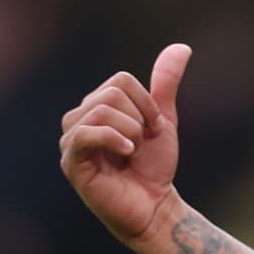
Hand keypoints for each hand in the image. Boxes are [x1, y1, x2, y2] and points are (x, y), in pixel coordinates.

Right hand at [59, 44, 191, 245]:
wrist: (155, 206)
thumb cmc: (154, 167)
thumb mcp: (163, 119)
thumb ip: (165, 84)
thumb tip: (181, 46)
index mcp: (96, 106)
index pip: (120, 80)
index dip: (147, 103)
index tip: (154, 128)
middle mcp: (78, 120)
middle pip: (112, 93)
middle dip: (139, 118)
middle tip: (142, 143)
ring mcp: (72, 141)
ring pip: (102, 110)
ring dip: (131, 132)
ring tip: (132, 153)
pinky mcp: (72, 163)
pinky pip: (86, 134)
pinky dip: (114, 139)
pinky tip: (127, 153)